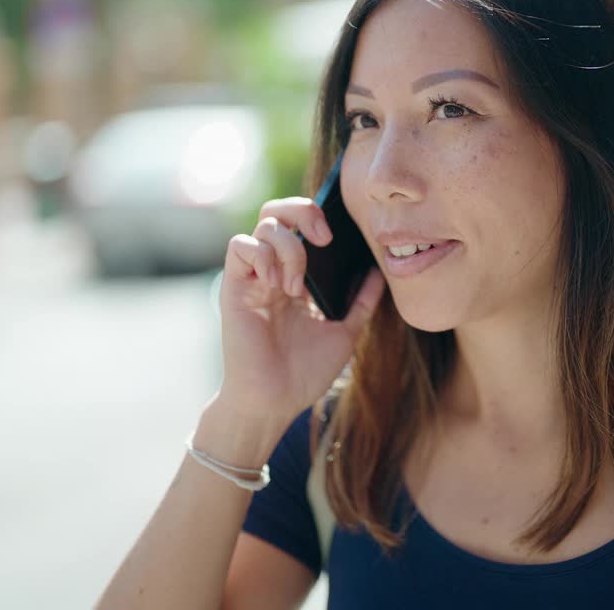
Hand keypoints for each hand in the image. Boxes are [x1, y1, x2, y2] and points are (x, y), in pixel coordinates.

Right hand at [215, 197, 384, 424]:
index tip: (338, 236)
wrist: (275, 402)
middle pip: (278, 211)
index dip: (318, 216)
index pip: (301, 224)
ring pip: (263, 225)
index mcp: (298, 276)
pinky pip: (239, 246)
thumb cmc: (304, 372)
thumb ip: (361, 302)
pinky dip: (262, 255)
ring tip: (296, 287)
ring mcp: (253, 278)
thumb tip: (379, 271)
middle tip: (323, 238)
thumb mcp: (344, 333)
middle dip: (302, 211)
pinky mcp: (234, 288)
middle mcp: (274, 271)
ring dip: (288, 248)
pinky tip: (277, 285)